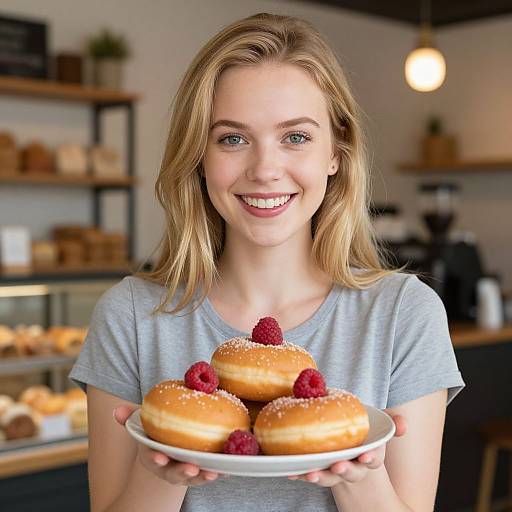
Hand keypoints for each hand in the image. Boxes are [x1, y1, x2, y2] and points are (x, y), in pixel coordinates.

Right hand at [114, 405, 222, 486]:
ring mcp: (187, 471)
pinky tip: (231, 468)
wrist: (170, 445)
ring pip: (195, 477)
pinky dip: (222, 471)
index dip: (156, 458)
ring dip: (204, 476)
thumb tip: (116, 411)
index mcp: (154, 455)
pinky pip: (213, 472)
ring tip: (214, 472)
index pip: (153, 458)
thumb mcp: (143, 423)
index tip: (160, 456)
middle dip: (182, 472)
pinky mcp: (204, 470)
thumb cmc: (157, 431)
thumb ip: (130, 417)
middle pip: (175, 473)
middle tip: (191, 468)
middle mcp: (170, 467)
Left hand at [287, 413, 406, 486]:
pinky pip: (309, 474)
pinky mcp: (318, 471)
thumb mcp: (380, 427)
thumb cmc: (364, 435)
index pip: (373, 459)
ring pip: (329, 477)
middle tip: (338, 466)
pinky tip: (291, 472)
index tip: (365, 455)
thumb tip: (403, 424)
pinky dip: (300, 474)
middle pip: (351, 472)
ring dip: (320, 476)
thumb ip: (393, 422)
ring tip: (310, 473)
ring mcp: (334, 471)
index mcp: (368, 455)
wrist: (350, 453)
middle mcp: (353, 466)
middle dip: (345, 470)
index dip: (370, 457)